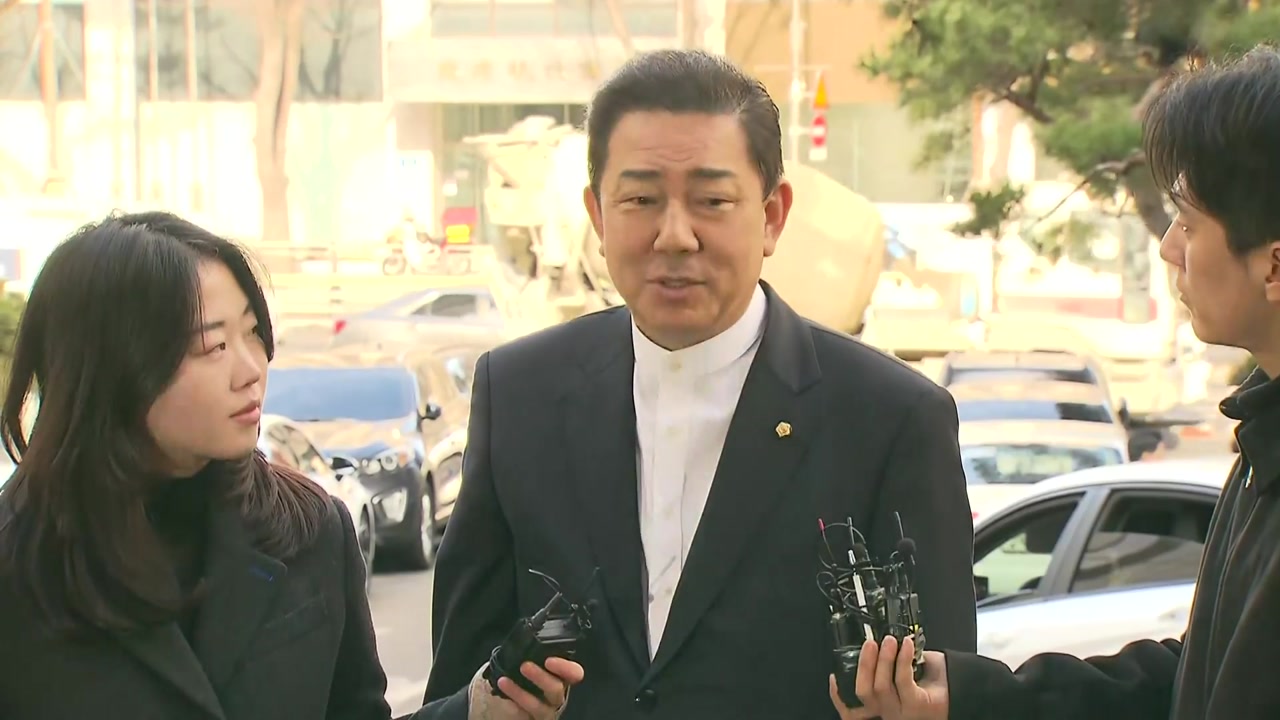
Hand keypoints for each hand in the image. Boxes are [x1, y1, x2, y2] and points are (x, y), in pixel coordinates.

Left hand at [469, 658, 584, 719]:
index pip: (574, 673)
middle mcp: (555, 696)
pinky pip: (523, 717)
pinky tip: (504, 698)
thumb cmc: (523, 678)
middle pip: (557, 690)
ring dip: (521, 693)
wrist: (510, 702)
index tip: (550, 660)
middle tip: (525, 666)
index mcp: (560, 677)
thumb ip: (532, 654)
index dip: (566, 667)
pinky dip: (513, 706)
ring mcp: (544, 711)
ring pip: (539, 707)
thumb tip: (520, 639)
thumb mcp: (531, 662)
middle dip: (541, 677)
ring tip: (505, 681)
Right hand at [829, 636, 948, 719]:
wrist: (961, 690)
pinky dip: (902, 659)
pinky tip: (906, 645)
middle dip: (863, 665)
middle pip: (864, 693)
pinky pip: (903, 680)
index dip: (838, 696)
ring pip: (880, 686)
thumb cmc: (932, 683)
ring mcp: (902, 713)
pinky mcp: (917, 706)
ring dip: (884, 659)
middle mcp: (889, 714)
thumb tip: (874, 646)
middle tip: (870, 644)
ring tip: (889, 641)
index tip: (835, 676)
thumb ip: (885, 670)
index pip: (852, 711)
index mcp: (882, 709)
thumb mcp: (901, 676)